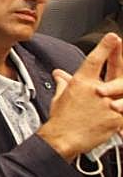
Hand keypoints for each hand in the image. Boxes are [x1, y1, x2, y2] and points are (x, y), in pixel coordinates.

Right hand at [38, 34, 122, 159]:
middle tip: (121, 45)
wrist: (63, 138)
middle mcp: (96, 91)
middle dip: (119, 56)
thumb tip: (60, 75)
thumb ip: (63, 83)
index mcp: (81, 83)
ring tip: (121, 84)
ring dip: (122, 85)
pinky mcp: (116, 119)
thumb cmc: (60, 119)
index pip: (95, 60)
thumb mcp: (59, 97)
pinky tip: (121, 105)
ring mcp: (108, 105)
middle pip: (116, 70)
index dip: (105, 47)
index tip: (113, 38)